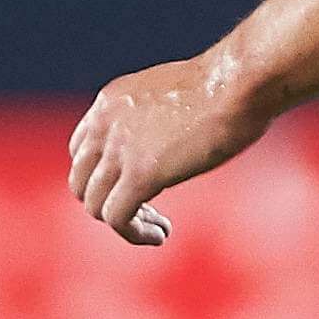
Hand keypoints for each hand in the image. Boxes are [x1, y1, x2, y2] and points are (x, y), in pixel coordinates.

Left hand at [68, 51, 268, 246]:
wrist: (238, 83)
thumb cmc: (224, 86)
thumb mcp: (170, 95)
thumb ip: (153, 117)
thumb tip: (163, 141)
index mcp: (110, 102)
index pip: (80, 151)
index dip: (102, 176)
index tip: (134, 185)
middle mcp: (104, 124)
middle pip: (80, 182)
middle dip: (108, 202)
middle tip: (144, 210)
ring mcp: (119, 150)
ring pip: (94, 205)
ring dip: (125, 223)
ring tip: (158, 228)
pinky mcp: (140, 175)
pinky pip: (117, 218)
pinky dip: (135, 233)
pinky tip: (161, 235)